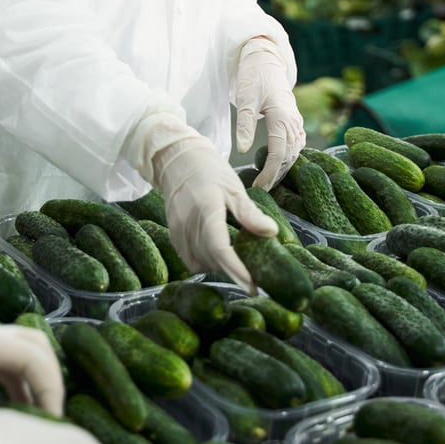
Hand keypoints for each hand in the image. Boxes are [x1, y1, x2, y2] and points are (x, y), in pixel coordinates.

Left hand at [0, 315, 64, 415]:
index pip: (33, 356)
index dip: (50, 388)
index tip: (50, 423)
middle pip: (35, 344)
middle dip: (49, 379)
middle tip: (50, 417)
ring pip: (20, 351)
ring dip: (32, 381)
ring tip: (35, 419)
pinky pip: (1, 361)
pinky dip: (14, 383)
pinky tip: (11, 410)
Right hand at [152, 133, 277, 289]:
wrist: (176, 157)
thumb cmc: (207, 168)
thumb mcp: (233, 187)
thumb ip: (249, 213)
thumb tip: (272, 233)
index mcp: (206, 209)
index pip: (220, 249)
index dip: (236, 271)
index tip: (253, 286)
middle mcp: (188, 223)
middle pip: (211, 259)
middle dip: (233, 272)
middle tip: (255, 275)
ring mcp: (177, 229)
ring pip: (199, 262)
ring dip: (218, 267)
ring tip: (237, 262)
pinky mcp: (173, 233)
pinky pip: (188, 258)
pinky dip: (204, 262)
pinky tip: (218, 255)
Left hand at [235, 39, 304, 189]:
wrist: (265, 59)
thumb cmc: (254, 77)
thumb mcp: (245, 99)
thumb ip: (244, 125)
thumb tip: (242, 150)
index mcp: (282, 118)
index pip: (279, 154)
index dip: (270, 173)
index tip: (259, 187)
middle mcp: (293, 122)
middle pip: (289, 157)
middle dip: (277, 176)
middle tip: (262, 191)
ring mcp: (296, 121)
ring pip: (294, 152)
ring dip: (284, 168)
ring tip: (269, 183)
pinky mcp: (294, 120)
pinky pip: (296, 144)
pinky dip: (289, 157)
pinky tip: (280, 165)